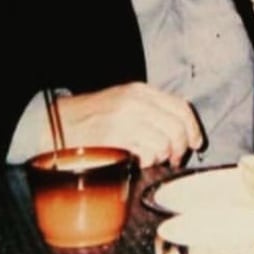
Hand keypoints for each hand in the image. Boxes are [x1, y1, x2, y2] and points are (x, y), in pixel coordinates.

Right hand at [56, 82, 203, 167]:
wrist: (57, 123)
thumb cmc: (93, 116)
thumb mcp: (124, 100)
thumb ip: (152, 108)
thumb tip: (182, 128)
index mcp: (141, 91)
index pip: (180, 107)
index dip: (193, 128)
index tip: (196, 143)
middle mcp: (136, 102)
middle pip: (177, 127)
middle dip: (181, 147)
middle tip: (174, 158)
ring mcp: (125, 120)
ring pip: (164, 143)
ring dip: (163, 157)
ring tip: (152, 159)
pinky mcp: (115, 139)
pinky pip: (146, 155)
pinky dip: (147, 162)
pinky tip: (137, 162)